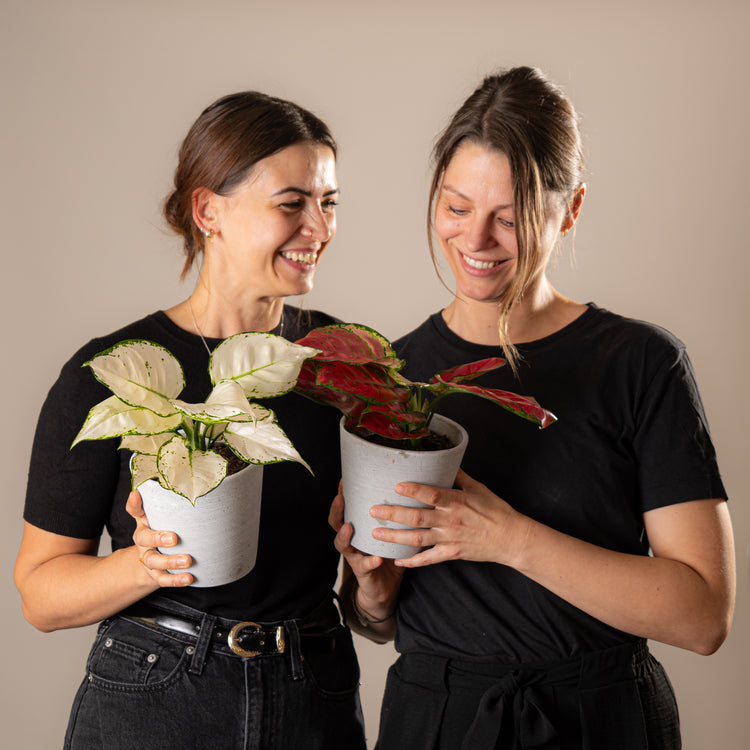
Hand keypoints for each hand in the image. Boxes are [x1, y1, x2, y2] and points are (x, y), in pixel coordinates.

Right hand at [126, 490, 193, 586]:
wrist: (151, 564)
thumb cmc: (162, 532)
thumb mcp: (160, 516)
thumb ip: (164, 501)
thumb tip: (168, 481)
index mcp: (144, 524)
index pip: (136, 511)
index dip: (135, 503)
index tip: (138, 493)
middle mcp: (143, 542)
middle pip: (144, 539)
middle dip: (158, 538)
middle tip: (174, 538)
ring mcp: (149, 560)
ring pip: (155, 562)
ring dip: (171, 562)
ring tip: (187, 560)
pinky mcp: (157, 575)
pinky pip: (164, 579)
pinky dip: (176, 580)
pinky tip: (189, 577)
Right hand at [329, 487, 402, 614]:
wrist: (385, 586)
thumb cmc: (388, 553)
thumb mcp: (389, 533)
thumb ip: (393, 517)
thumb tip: (409, 492)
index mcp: (358, 529)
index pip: (346, 510)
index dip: (342, 496)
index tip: (343, 481)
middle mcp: (351, 541)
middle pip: (336, 524)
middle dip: (337, 511)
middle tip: (340, 499)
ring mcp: (355, 557)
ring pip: (342, 545)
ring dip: (344, 536)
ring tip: (349, 526)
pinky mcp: (363, 572)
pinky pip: (365, 567)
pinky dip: (370, 562)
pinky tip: (376, 559)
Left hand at [370, 469, 531, 567]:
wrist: (511, 539)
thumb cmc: (496, 510)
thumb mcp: (479, 488)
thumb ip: (459, 476)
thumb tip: (444, 460)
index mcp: (456, 502)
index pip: (431, 495)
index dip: (413, 491)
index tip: (396, 486)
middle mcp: (450, 521)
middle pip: (417, 518)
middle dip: (393, 514)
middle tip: (373, 510)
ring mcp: (450, 539)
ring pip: (417, 539)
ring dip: (395, 537)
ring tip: (375, 533)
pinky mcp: (452, 553)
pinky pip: (429, 560)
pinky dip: (412, 562)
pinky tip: (397, 560)